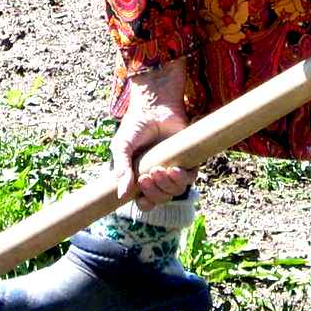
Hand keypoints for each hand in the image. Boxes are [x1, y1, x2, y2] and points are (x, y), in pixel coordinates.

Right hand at [111, 61, 196, 207]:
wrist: (154, 106)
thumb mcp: (122, 147)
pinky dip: (182, 177)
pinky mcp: (189, 159)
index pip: (147, 201)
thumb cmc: (135, 126)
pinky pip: (190, 177)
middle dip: (155, 193)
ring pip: (177, 191)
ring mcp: (174, 168)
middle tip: (146, 177)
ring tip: (158, 170)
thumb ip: (121, 170)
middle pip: (162, 198)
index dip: (145, 204)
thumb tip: (120, 195)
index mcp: (143, 177)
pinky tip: (173, 168)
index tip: (140, 198)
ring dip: (168, 186)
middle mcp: (160, 176)